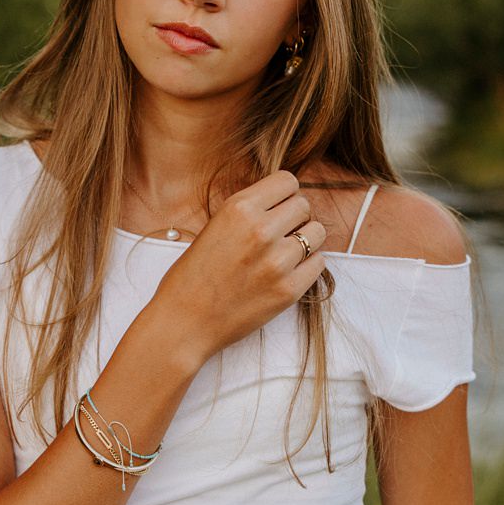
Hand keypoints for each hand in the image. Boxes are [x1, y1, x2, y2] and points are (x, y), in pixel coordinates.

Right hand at [149, 168, 327, 363]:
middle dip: (295, 217)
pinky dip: (308, 266)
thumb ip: (249, 211)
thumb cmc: (193, 275)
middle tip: (279, 234)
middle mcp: (261, 230)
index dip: (284, 195)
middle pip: (304, 205)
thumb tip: (284, 201)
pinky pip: (319, 263)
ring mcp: (278, 261)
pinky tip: (287, 272)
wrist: (184, 322)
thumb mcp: (215, 226)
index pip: (287, 181)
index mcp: (239, 209)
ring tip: (285, 253)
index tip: (278, 208)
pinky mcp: (289, 290)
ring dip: (306, 240)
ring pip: (317, 233)